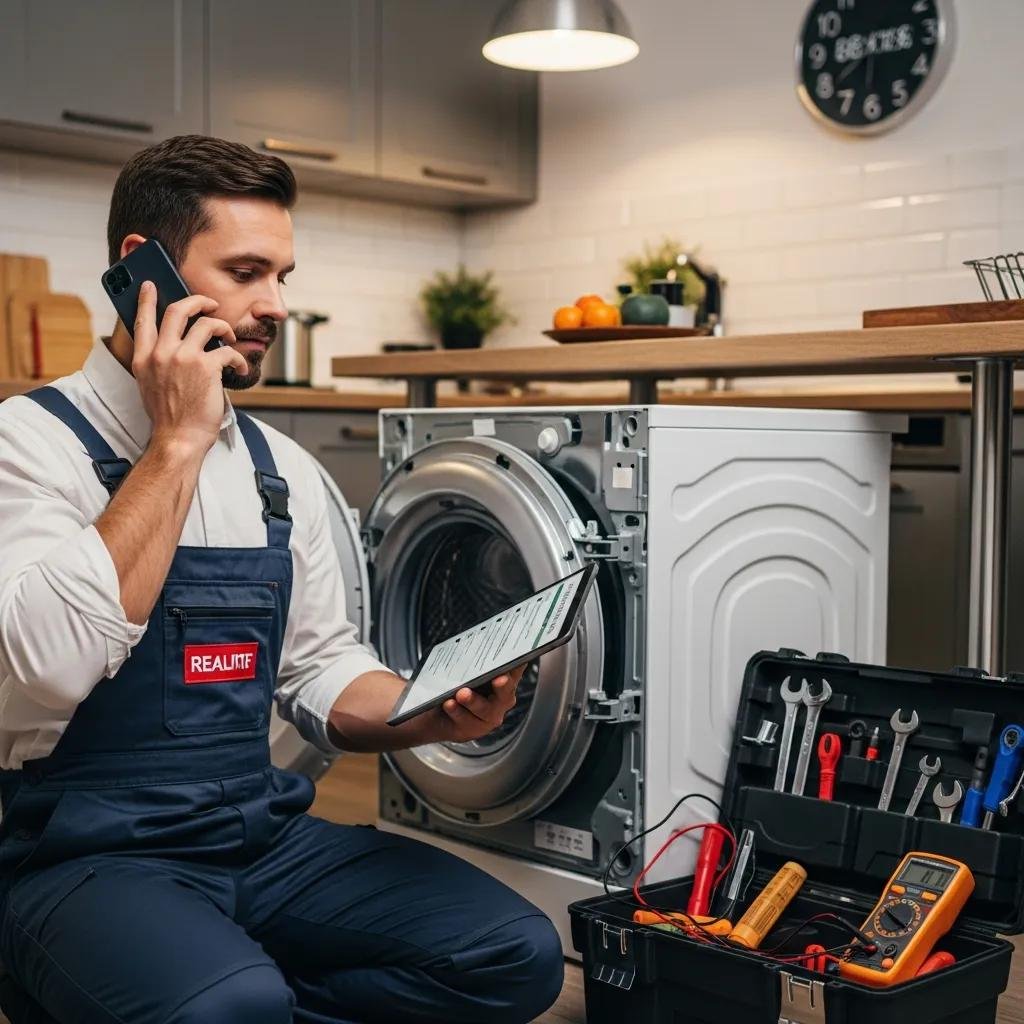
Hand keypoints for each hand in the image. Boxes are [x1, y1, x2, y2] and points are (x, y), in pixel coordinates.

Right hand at [132, 282, 247, 453]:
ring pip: (207, 323)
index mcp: (144, 358)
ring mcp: (183, 358)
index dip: (146, 300)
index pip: (142, 320)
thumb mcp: (150, 385)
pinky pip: (227, 350)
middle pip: (178, 310)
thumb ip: (157, 362)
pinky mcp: (206, 367)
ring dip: (223, 327)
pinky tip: (241, 368)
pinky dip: (239, 358)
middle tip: (210, 304)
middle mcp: (161, 353)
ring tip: (229, 338)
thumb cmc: (170, 417)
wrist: (179, 438)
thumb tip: (174, 346)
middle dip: (198, 301)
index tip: (150, 285)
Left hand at [436, 664, 526, 742]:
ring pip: (485, 710)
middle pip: (506, 693)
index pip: (515, 670)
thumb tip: (479, 638)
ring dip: (474, 701)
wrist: (438, 714)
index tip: (519, 659)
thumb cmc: (458, 685)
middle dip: (503, 686)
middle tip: (500, 679)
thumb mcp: (467, 671)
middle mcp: (501, 700)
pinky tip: (448, 703)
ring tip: (462, 693)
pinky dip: (456, 711)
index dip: (518, 665)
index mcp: (504, 680)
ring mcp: (488, 717)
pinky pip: (465, 721)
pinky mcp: (472, 730)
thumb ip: (475, 660)